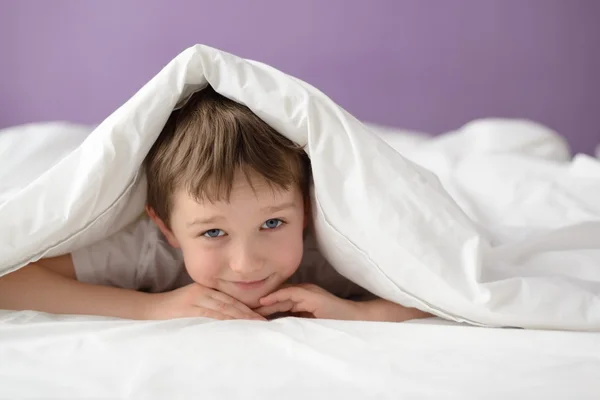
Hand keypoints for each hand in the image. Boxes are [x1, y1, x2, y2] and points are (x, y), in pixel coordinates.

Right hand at [146, 283, 265, 320]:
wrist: (152, 309)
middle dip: (249, 313)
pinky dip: (223, 319)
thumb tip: (229, 319)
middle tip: (264, 322)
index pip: (232, 300)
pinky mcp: (190, 306)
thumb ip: (211, 307)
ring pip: (224, 307)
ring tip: (254, 324)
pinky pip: (210, 313)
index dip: (248, 309)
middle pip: (232, 303)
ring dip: (240, 316)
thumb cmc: (174, 310)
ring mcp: (198, 297)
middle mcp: (205, 290)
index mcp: (208, 289)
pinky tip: (234, 325)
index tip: (262, 317)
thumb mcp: (195, 305)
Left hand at [254, 284, 360, 319]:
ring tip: (248, 305)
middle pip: (276, 297)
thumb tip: (273, 329)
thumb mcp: (307, 324)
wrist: (354, 321)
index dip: (263, 306)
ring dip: (265, 300)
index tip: (247, 311)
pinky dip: (276, 297)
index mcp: (301, 300)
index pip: (277, 302)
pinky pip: (290, 294)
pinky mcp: (311, 295)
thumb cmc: (333, 324)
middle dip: (260, 302)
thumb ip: (292, 322)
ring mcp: (307, 292)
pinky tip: (264, 301)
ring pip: (281, 294)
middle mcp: (302, 293)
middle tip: (241, 307)